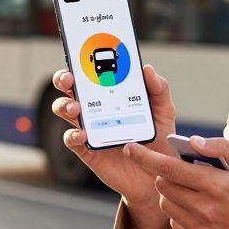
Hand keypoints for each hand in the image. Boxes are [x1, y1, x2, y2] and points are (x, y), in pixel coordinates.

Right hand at [49, 64, 178, 210]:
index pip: (92, 73)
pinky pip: (71, 139)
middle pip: (70, 88)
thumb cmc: (159, 141)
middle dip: (63, 78)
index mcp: (111, 95)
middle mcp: (95, 108)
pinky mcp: (87, 150)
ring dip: (65, 105)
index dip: (82, 61)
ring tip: (76, 108)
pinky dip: (74, 134)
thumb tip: (147, 69)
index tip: (81, 52)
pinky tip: (84, 133)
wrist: (158, 177)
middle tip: (69, 78)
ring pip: (64, 110)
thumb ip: (159, 90)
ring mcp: (89, 128)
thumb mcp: (164, 112)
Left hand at [124, 135, 228, 228]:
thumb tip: (194, 141)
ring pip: (165, 204)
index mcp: (215, 186)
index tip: (129, 148)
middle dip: (166, 173)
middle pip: (162, 185)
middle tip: (184, 171)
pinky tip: (200, 209)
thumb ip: (222, 149)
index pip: (169, 168)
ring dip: (171, 193)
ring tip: (194, 190)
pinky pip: (174, 223)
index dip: (145, 157)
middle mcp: (203, 209)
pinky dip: (180, 212)